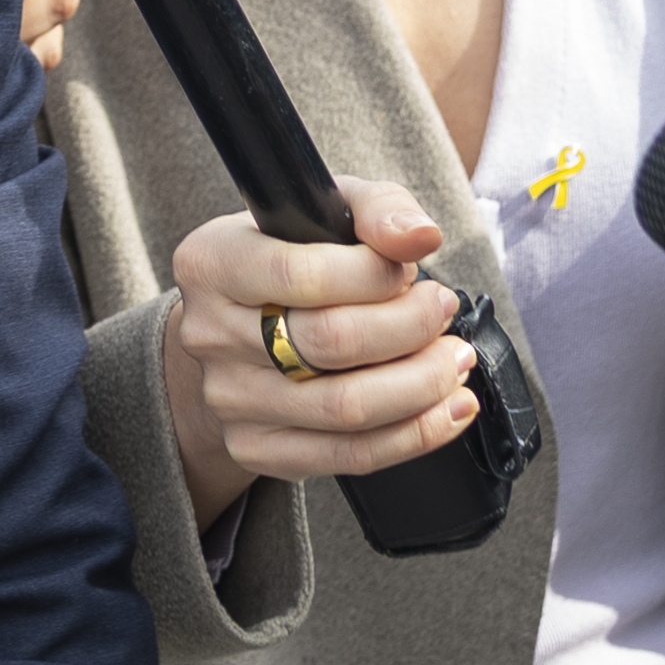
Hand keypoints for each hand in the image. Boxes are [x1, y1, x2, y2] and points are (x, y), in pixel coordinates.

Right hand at [155, 177, 481, 530]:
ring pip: (346, 409)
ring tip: (454, 360)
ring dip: (422, 384)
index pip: (302, 276)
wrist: (237, 331)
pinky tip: (446, 409)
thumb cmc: (292, 260)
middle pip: (330, 343)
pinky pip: (349, 456)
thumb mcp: (327, 211)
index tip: (411, 271)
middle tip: (443, 311)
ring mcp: (229, 399)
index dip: (375, 276)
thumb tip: (420, 237)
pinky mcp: (256, 447)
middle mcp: (210, 334)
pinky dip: (414, 435)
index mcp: (212, 262)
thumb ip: (379, 209)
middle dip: (410, 328)